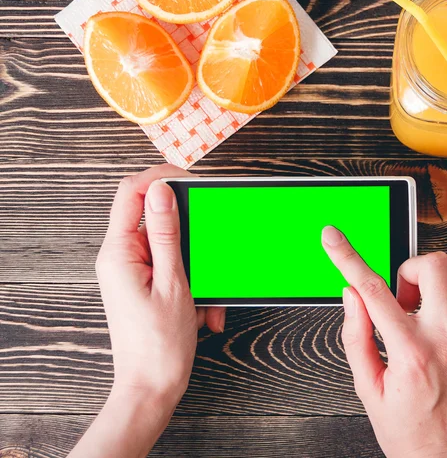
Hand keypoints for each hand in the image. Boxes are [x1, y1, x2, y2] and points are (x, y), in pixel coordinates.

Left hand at [69, 165, 224, 457]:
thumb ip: (165, 233)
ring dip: (196, 266)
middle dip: (190, 237)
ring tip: (206, 299)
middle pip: (154, 219)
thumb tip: (160, 190)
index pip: (131, 193)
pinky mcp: (143, 282)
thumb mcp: (173, 281)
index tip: (189, 180)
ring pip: (170, 246)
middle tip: (207, 256)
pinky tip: (202, 309)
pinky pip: (171, 267)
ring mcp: (131, 270)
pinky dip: (192, 281)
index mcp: (119, 253)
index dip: (160, 178)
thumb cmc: (160, 345)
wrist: (151, 388)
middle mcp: (119, 258)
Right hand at [322, 226, 446, 457]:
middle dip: (408, 270)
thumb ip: (355, 336)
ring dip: (440, 284)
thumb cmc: (407, 433)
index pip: (372, 289)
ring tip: (427, 308)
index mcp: (408, 351)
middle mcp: (445, 341)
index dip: (347, 256)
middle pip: (432, 268)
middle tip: (401, 296)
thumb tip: (352, 296)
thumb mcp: (367, 388)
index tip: (334, 237)